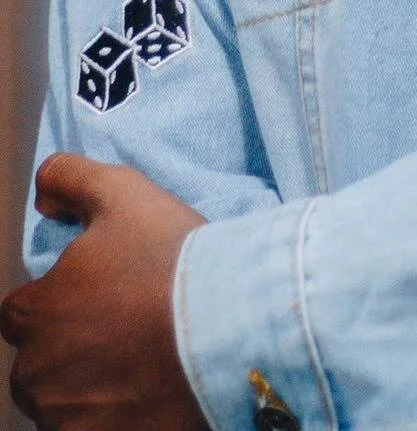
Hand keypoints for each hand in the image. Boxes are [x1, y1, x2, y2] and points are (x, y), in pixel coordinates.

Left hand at [1, 154, 207, 429]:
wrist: (228, 327)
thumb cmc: (172, 261)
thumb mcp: (122, 193)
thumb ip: (69, 179)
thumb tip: (44, 193)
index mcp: (36, 313)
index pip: (20, 312)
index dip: (58, 300)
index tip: (98, 295)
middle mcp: (38, 373)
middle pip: (39, 364)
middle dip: (70, 349)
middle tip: (124, 330)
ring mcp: (65, 417)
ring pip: (64, 402)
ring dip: (89, 386)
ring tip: (141, 361)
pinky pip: (92, 429)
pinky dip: (111, 416)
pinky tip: (146, 392)